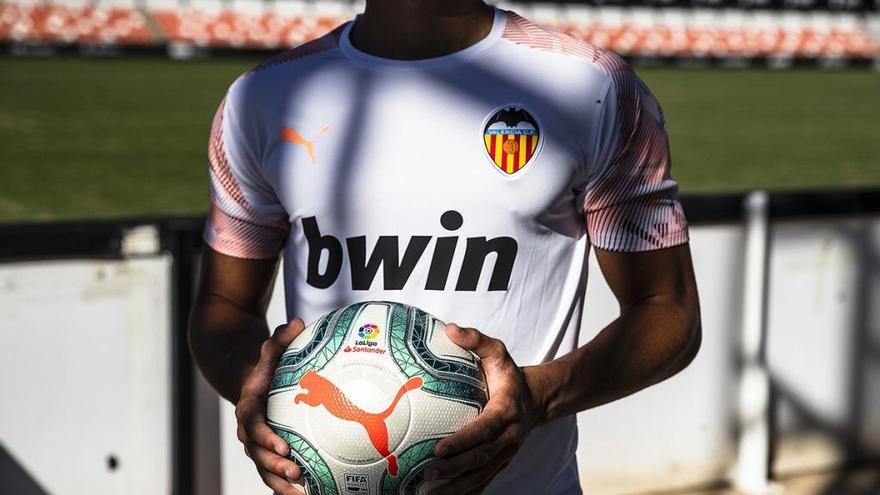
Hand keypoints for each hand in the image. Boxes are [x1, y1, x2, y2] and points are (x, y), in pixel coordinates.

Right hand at [235, 318, 306, 494]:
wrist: (247, 383)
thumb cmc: (264, 367)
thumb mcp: (269, 350)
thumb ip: (280, 339)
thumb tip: (298, 322)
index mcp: (248, 409)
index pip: (253, 426)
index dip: (265, 438)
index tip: (283, 445)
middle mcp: (249, 431)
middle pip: (257, 454)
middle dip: (274, 466)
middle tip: (295, 472)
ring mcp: (257, 445)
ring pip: (265, 469)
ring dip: (280, 484)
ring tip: (302, 494)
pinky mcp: (268, 453)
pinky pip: (275, 473)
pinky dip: (287, 486)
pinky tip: (310, 494)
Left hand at [426, 324, 542, 494]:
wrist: (535, 399)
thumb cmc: (508, 376)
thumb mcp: (498, 353)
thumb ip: (477, 340)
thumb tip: (451, 328)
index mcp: (506, 411)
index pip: (484, 430)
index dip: (462, 442)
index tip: (439, 449)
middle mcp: (509, 437)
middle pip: (481, 458)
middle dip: (454, 468)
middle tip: (427, 472)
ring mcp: (506, 453)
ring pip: (481, 475)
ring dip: (456, 487)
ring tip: (428, 492)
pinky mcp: (501, 462)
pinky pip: (482, 481)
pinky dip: (464, 492)